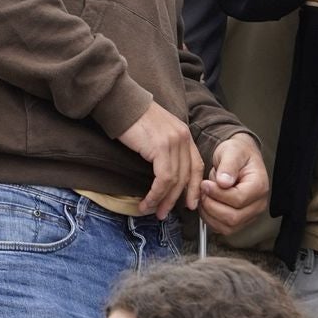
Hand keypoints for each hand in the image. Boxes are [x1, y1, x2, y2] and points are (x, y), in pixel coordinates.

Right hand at [116, 102, 202, 220]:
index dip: (194, 187)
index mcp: (184, 135)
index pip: (196, 165)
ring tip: (152, 211)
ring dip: (163, 200)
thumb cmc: (133, 119)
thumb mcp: (157, 133)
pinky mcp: (161, 147)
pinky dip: (156, 194)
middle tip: (164, 213)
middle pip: (187, 176)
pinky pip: (163, 179)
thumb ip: (165, 150)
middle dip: (176, 199)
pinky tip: (147, 201)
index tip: (189, 204)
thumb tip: (164, 176)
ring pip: (175, 180)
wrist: (121, 103)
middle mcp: (183, 138)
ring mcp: (174, 142)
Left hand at [199, 133, 269, 235]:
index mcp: (259, 185)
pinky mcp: (240, 220)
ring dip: (209, 214)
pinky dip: (210, 219)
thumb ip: (228, 165)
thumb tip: (223, 181)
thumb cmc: (237, 153)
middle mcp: (258, 203)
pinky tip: (207, 204)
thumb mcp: (232, 151)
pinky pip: (223, 229)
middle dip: (212, 205)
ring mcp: (250, 214)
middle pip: (233, 217)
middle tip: (203, 190)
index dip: (218, 194)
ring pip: (227, 227)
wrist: (239, 157)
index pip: (238, 199)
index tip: (206, 184)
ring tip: (204, 196)